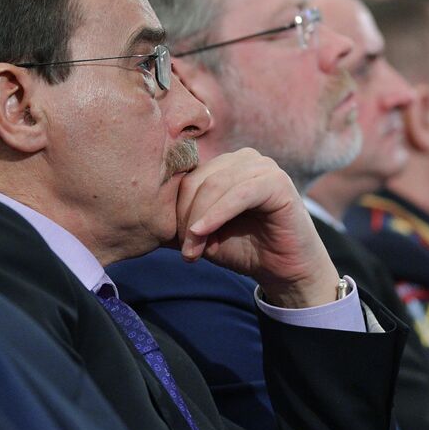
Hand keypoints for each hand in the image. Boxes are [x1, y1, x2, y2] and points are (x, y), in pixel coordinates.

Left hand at [174, 148, 339, 307]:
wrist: (284, 270)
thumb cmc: (245, 250)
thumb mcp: (205, 235)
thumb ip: (181, 222)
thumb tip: (144, 218)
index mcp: (225, 165)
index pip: (188, 178)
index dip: (175, 209)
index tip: (173, 242)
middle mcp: (243, 159)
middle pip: (199, 180)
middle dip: (186, 217)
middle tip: (186, 251)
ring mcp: (263, 166)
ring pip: (216, 185)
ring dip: (199, 220)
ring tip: (194, 250)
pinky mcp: (277, 181)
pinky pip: (239, 194)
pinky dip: (218, 214)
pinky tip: (205, 233)